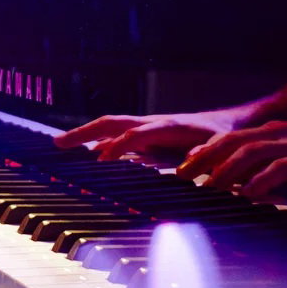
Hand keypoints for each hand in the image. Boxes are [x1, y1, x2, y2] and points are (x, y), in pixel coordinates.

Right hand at [53, 112, 233, 160]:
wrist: (229, 124)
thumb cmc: (223, 137)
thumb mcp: (219, 146)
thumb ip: (206, 154)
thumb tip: (192, 163)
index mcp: (167, 126)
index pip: (134, 134)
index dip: (117, 146)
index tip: (99, 160)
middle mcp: (151, 124)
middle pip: (110, 124)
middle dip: (83, 132)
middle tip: (57, 144)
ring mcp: (147, 128)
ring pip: (109, 129)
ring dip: (86, 136)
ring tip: (62, 146)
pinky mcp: (148, 135)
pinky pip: (117, 137)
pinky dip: (100, 143)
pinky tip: (90, 156)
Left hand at [178, 122, 286, 199]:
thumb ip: (276, 178)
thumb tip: (244, 194)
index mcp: (282, 133)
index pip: (233, 137)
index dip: (206, 151)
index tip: (184, 168)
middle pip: (236, 139)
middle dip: (206, 157)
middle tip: (183, 176)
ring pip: (255, 150)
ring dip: (228, 169)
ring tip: (209, 187)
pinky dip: (265, 180)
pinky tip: (251, 195)